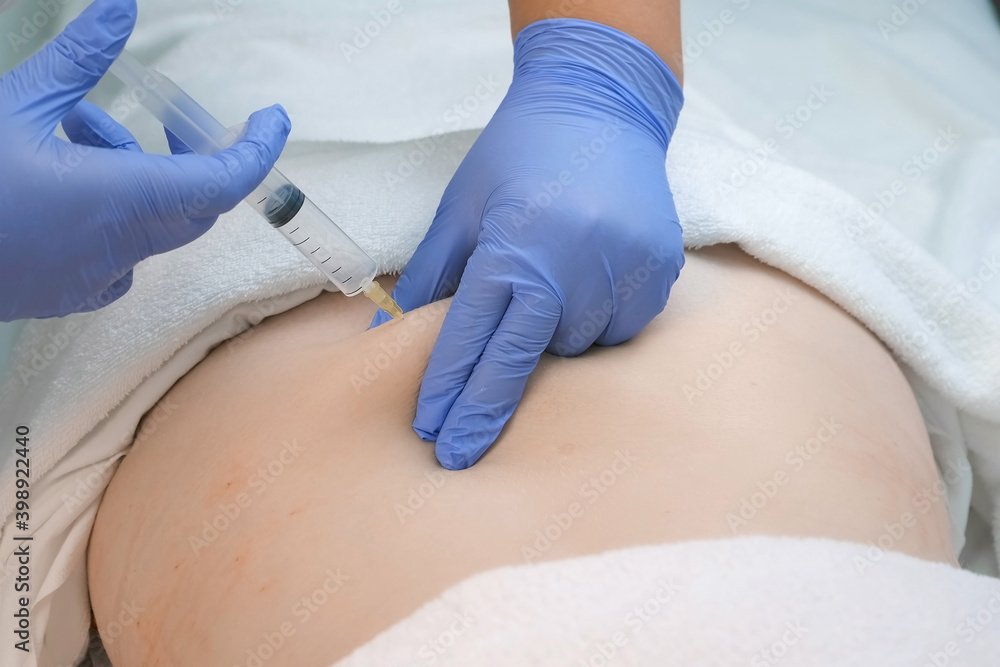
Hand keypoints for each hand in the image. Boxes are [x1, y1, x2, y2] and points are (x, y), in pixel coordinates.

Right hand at [0, 0, 289, 320]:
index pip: (224, 181)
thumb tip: (121, 7)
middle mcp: (122, 248)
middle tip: (170, 114)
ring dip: (136, 171)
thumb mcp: (14, 104)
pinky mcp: (66, 291)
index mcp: (122, 202)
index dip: (257, 148)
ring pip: (151, 221)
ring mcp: (94, 277)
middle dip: (189, 153)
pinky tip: (63, 178)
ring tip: (79, 124)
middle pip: (192, 201)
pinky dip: (113, 207)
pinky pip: (118, 249)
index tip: (272, 118)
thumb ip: (77, 59)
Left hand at [372, 19, 684, 468]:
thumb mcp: (461, 207)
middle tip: (457, 454)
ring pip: (576, 346)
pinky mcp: (659, 269)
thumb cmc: (518, 154)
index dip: (449, 389)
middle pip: (521, 360)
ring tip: (544, 296)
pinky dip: (596, 323)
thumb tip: (387, 335)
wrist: (601, 105)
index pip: (473, 337)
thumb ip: (428, 276)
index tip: (431, 433)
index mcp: (514, 243)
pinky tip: (583, 290)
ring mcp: (623, 267)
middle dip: (483, 412)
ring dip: (550, 342)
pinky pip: (620, 327)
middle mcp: (572, 262)